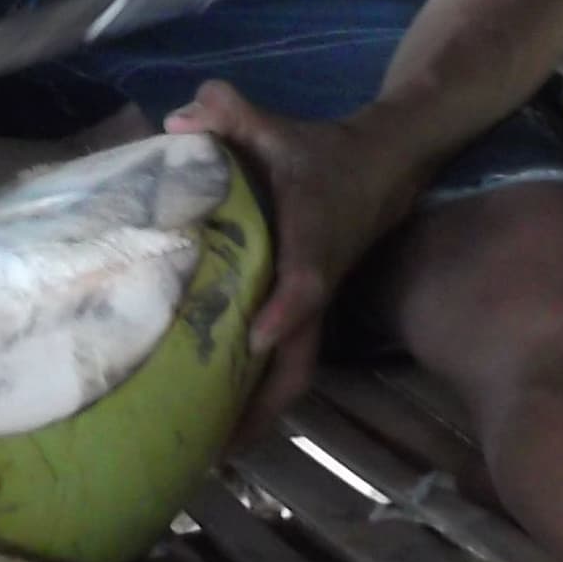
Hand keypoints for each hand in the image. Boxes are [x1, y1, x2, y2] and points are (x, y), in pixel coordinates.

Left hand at [165, 81, 426, 444]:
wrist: (383, 166)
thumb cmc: (319, 152)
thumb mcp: (274, 124)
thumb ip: (230, 112)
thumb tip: (179, 121)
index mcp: (312, 239)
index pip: (306, 280)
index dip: (286, 308)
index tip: (256, 339)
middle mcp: (316, 284)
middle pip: (301, 358)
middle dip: (263, 406)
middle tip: (215, 449)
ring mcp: (314, 307)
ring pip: (294, 370)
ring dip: (258, 410)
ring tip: (208, 449)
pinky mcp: (307, 313)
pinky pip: (286, 360)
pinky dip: (257, 390)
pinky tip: (218, 413)